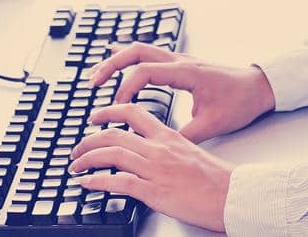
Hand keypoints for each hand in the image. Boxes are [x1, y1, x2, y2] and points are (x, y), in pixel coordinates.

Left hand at [69, 102, 234, 231]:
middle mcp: (158, 149)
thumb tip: (150, 152)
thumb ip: (167, 148)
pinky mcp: (154, 191)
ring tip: (75, 166)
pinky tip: (86, 183)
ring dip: (86, 160)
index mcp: (167, 136)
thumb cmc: (216, 178)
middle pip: (113, 134)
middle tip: (77, 148)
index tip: (95, 117)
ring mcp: (155, 169)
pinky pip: (118, 182)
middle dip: (89, 140)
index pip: (132, 112)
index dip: (109, 111)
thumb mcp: (190, 151)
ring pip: (111, 155)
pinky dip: (97, 181)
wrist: (232, 195)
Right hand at [89, 42, 275, 142]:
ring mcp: (179, 60)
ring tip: (97, 75)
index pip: (145, 71)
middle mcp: (180, 61)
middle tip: (93, 83)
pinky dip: (129, 57)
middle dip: (111, 66)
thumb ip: (186, 134)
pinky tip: (116, 57)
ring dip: (117, 60)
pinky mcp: (180, 64)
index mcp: (186, 72)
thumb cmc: (240, 102)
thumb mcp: (214, 124)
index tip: (117, 106)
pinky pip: (149, 54)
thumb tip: (161, 148)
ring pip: (140, 50)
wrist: (259, 86)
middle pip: (136, 52)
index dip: (126, 87)